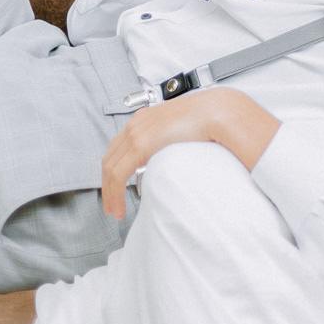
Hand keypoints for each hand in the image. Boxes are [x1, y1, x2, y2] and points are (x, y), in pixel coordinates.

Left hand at [102, 91, 226, 220]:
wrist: (216, 111)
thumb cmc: (207, 120)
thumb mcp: (182, 129)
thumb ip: (171, 139)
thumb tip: (172, 156)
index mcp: (145, 118)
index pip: (118, 146)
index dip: (112, 169)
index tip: (115, 187)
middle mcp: (136, 124)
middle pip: (109, 158)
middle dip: (107, 184)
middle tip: (111, 205)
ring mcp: (136, 133)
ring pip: (110, 169)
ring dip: (110, 193)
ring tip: (115, 211)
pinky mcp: (140, 144)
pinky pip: (118, 175)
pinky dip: (114, 194)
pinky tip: (119, 208)